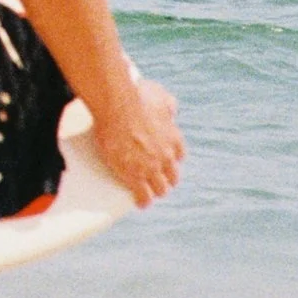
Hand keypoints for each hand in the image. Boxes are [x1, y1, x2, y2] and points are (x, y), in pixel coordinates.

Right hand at [92, 78, 183, 206]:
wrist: (118, 107)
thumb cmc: (136, 97)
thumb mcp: (159, 95)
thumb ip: (168, 103)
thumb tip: (172, 108)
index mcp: (173, 139)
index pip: (178, 156)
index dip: (171, 160)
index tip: (165, 160)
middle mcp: (167, 156)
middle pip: (172, 176)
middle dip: (166, 179)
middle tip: (157, 179)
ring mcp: (151, 168)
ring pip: (160, 189)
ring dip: (155, 191)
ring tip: (148, 193)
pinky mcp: (135, 176)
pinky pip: (143, 196)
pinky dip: (143, 201)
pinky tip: (140, 203)